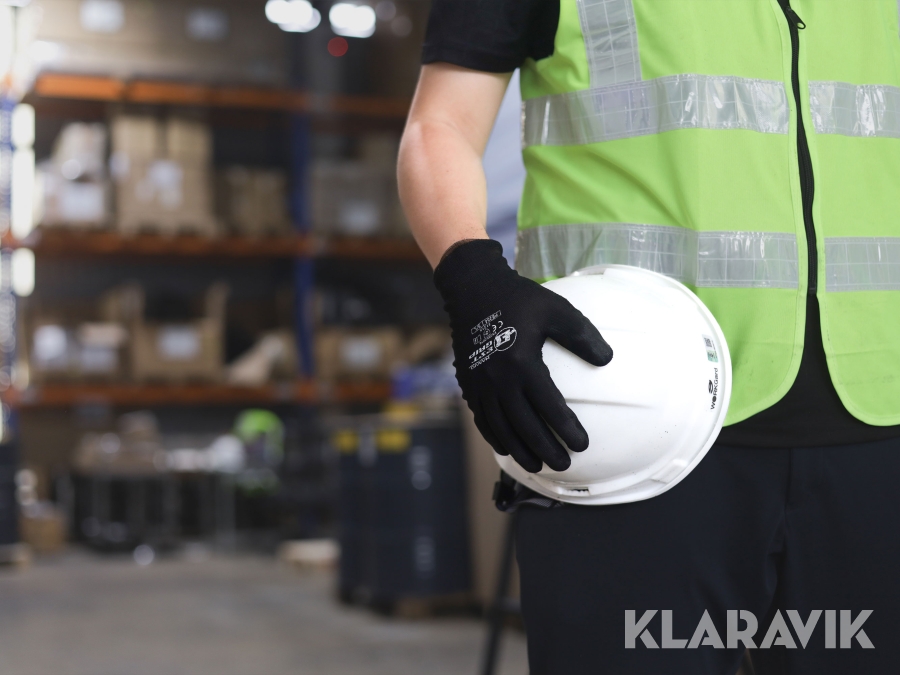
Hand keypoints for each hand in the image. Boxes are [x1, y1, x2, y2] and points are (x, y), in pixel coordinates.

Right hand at [434, 240, 612, 472]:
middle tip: (563, 464)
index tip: (582, 445)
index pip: (549, 406)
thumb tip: (606, 360)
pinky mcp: (468, 384)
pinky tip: (507, 448)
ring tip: (537, 465)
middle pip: (524, 425)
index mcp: (522, 363)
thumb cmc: (518, 298)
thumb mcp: (556, 309)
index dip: (567, 429)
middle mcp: (498, 379)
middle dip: (545, 449)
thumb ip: (582, 336)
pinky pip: (483, 419)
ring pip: (501, 428)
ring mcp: (480, 384)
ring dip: (520, 450)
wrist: (472, 289)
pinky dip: (496, 437)